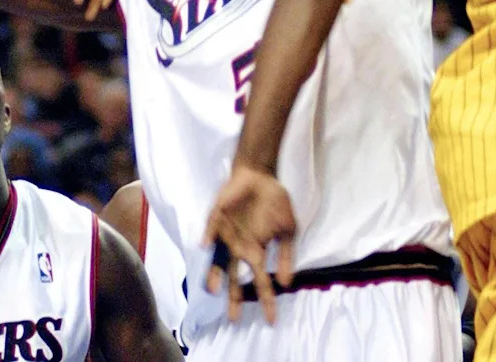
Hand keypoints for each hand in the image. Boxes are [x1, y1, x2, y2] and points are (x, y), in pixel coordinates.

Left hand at [202, 163, 296, 324]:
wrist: (260, 176)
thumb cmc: (274, 202)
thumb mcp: (288, 229)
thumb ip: (287, 255)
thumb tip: (287, 282)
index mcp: (256, 251)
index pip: (260, 281)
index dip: (265, 299)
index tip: (271, 319)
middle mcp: (239, 247)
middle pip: (233, 277)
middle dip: (233, 297)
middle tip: (233, 318)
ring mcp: (226, 233)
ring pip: (218, 258)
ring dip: (214, 273)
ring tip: (212, 288)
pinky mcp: (217, 217)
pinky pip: (211, 229)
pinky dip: (209, 237)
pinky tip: (207, 245)